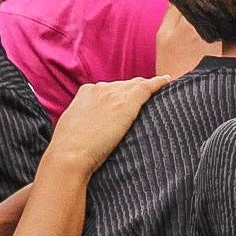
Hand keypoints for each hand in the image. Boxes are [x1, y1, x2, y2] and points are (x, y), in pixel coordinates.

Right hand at [46, 75, 170, 171]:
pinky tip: (167, 81)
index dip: (121, 94)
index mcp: (86, 92)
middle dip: (135, 90)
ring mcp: (114, 95)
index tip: (128, 100)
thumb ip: (85, 121)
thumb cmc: (68, 149)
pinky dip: (159, 83)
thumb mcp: (73, 127)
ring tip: (162, 88)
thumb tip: (90, 129)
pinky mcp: (127, 103)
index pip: (110, 89)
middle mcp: (101, 89)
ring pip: (137, 85)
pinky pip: (147, 88)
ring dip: (149, 87)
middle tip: (149, 95)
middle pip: (125, 85)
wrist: (69, 155)